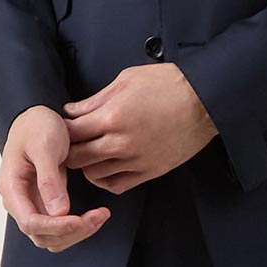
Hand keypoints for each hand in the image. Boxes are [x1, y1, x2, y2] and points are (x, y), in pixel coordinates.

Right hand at [0, 107, 111, 249]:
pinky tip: (95, 215)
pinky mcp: (45, 204)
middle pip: (42, 236)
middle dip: (71, 232)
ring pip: (53, 237)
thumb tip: (59, 212)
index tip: (80, 220)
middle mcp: (18, 201)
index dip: (56, 227)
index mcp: (12, 187)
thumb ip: (49, 179)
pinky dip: (78, 226)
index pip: (30, 222)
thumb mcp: (45, 146)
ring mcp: (31, 204)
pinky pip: (60, 226)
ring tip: (101, 215)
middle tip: (99, 216)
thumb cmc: (37, 126)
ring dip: (77, 233)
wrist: (36, 117)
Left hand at [62, 64, 217, 190]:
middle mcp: (120, 143)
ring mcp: (135, 160)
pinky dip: (106, 180)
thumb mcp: (126, 80)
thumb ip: (95, 100)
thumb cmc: (168, 84)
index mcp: (112, 117)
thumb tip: (72, 111)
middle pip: (77, 158)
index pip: (71, 132)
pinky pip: (117, 185)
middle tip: (69, 145)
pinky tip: (106, 168)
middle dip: (69, 151)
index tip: (62, 128)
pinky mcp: (150, 172)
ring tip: (88, 155)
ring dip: (87, 166)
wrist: (205, 101)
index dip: (62, 131)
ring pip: (94, 175)